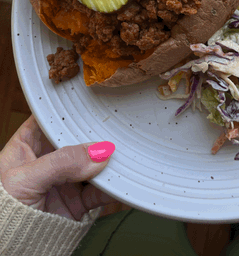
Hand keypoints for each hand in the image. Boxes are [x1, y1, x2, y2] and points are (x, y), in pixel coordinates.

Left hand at [0, 115, 115, 220]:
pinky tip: (119, 180)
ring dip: (107, 161)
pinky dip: (112, 187)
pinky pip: (100, 191)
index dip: (69, 110)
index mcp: (28, 144)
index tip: (91, 105)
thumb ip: (60, 163)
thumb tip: (96, 151)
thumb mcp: (25, 180)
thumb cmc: (1, 212)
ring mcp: (65, 180)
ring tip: (120, 156)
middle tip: (111, 132)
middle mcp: (49, 160)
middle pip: (78, 139)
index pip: (51, 119)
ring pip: (93, 163)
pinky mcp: (77, 202)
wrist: (8, 251)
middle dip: (95, 136)